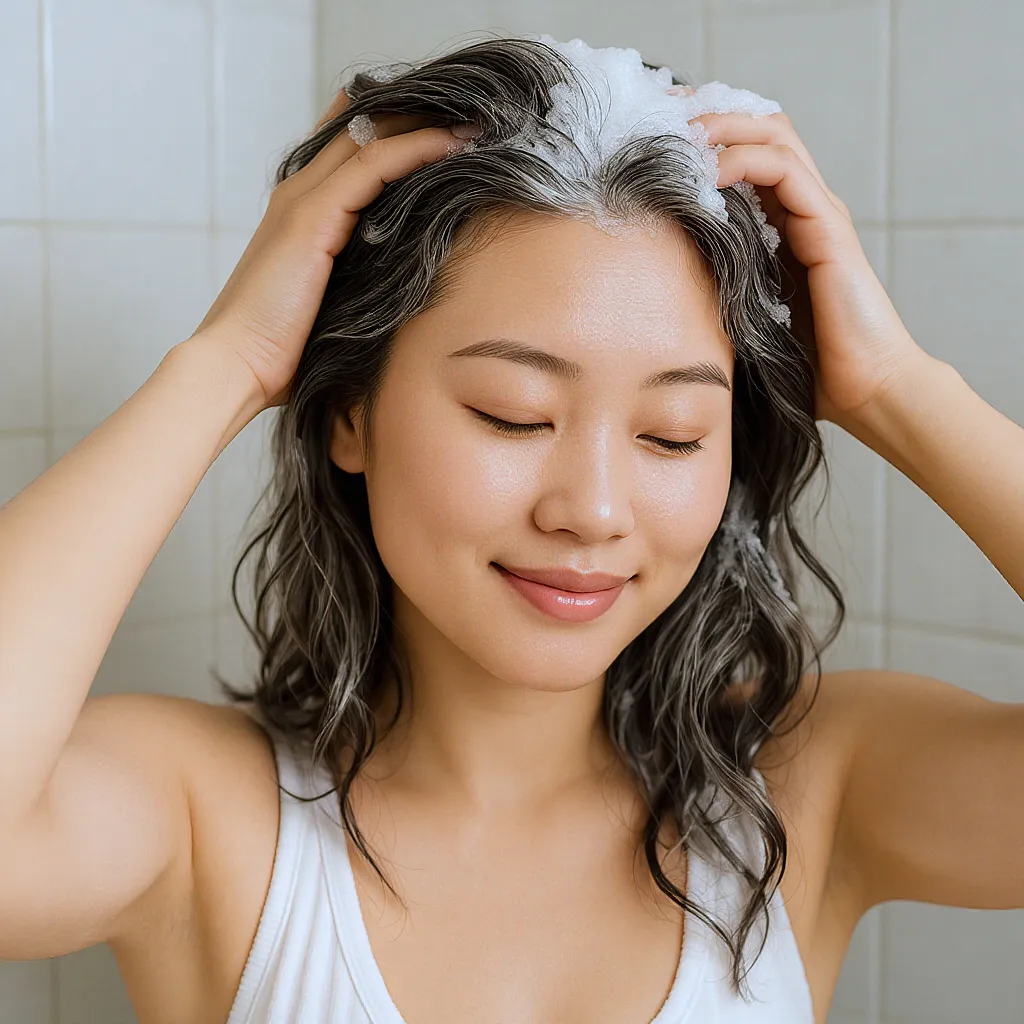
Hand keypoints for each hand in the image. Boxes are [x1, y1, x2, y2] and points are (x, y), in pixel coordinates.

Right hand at [191, 90, 478, 408]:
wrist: (236, 365)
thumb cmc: (281, 353)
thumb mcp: (330, 307)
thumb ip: (358, 288)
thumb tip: (403, 302)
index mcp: (301, 212)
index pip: (349, 146)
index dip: (395, 128)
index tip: (450, 131)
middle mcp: (299, 194)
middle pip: (360, 126)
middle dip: (417, 114)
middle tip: (472, 113)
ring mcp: (303, 200)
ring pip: (370, 135)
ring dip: (428, 124)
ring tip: (477, 123)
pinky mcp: (313, 217)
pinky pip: (375, 165)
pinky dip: (417, 149)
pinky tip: (455, 146)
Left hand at [681, 99, 923, 423]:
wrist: (863, 390)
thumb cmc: (803, 363)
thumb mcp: (740, 315)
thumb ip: (711, 287)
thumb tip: (646, 290)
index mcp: (783, 223)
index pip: (746, 153)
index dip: (703, 135)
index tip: (653, 132)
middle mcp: (802, 208)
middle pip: (759, 130)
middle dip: (707, 114)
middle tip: (658, 115)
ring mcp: (818, 214)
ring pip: (773, 136)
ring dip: (720, 126)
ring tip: (676, 133)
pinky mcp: (828, 229)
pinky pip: (784, 172)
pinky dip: (742, 160)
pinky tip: (704, 172)